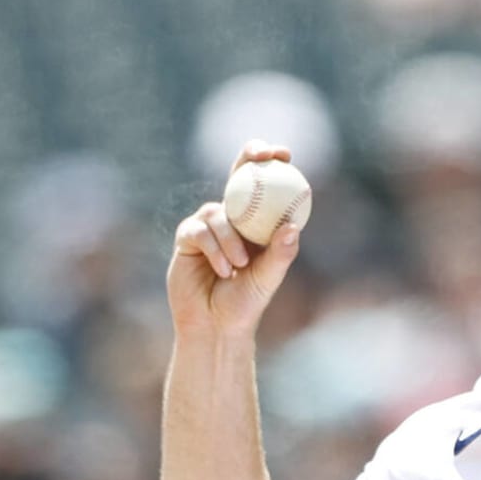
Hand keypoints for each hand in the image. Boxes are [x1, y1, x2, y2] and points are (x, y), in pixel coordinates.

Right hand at [168, 139, 301, 336]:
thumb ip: (280, 254)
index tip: (283, 153)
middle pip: (237, 177)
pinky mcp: (187, 238)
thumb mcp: (268, 279)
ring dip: (230, 240)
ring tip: (239, 266)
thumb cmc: (246, 304)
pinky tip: (223, 270)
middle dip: (248, 157)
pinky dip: (214, 249)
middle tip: (259, 154)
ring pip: (218, 213)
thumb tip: (293, 226)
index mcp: (256, 223)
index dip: (270, 161)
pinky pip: (199, 231)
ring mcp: (207, 226)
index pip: (265, 185)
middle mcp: (232, 218)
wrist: (215, 326)